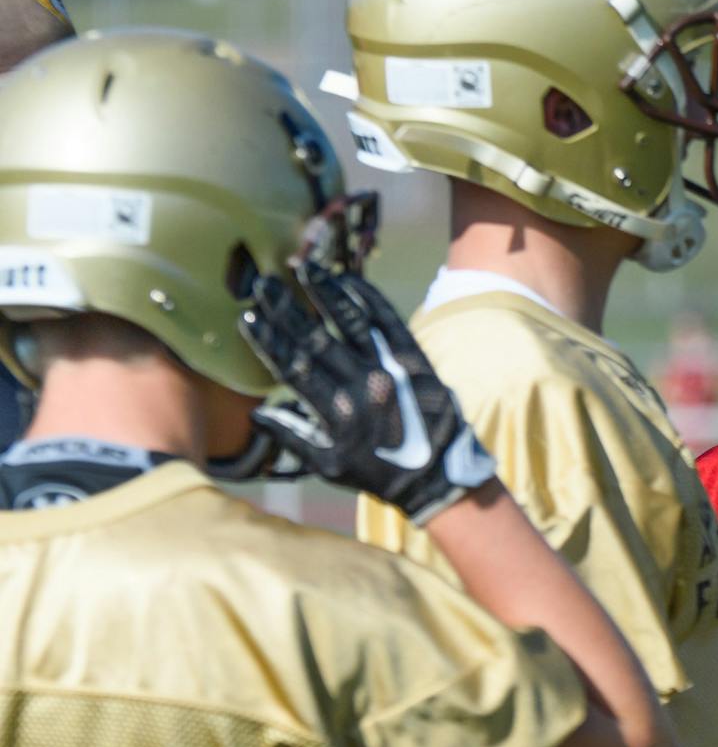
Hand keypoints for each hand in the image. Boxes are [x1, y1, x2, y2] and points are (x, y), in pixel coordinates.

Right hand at [237, 261, 494, 522]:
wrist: (440, 478)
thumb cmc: (379, 475)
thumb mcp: (330, 467)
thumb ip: (293, 438)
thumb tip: (256, 415)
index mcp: (336, 413)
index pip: (294, 368)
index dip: (269, 341)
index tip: (247, 317)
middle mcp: (362, 386)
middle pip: (316, 339)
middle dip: (286, 310)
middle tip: (263, 283)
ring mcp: (392, 369)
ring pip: (352, 322)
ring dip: (326, 293)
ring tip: (304, 268)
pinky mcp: (416, 359)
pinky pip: (389, 322)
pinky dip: (369, 299)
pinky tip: (348, 280)